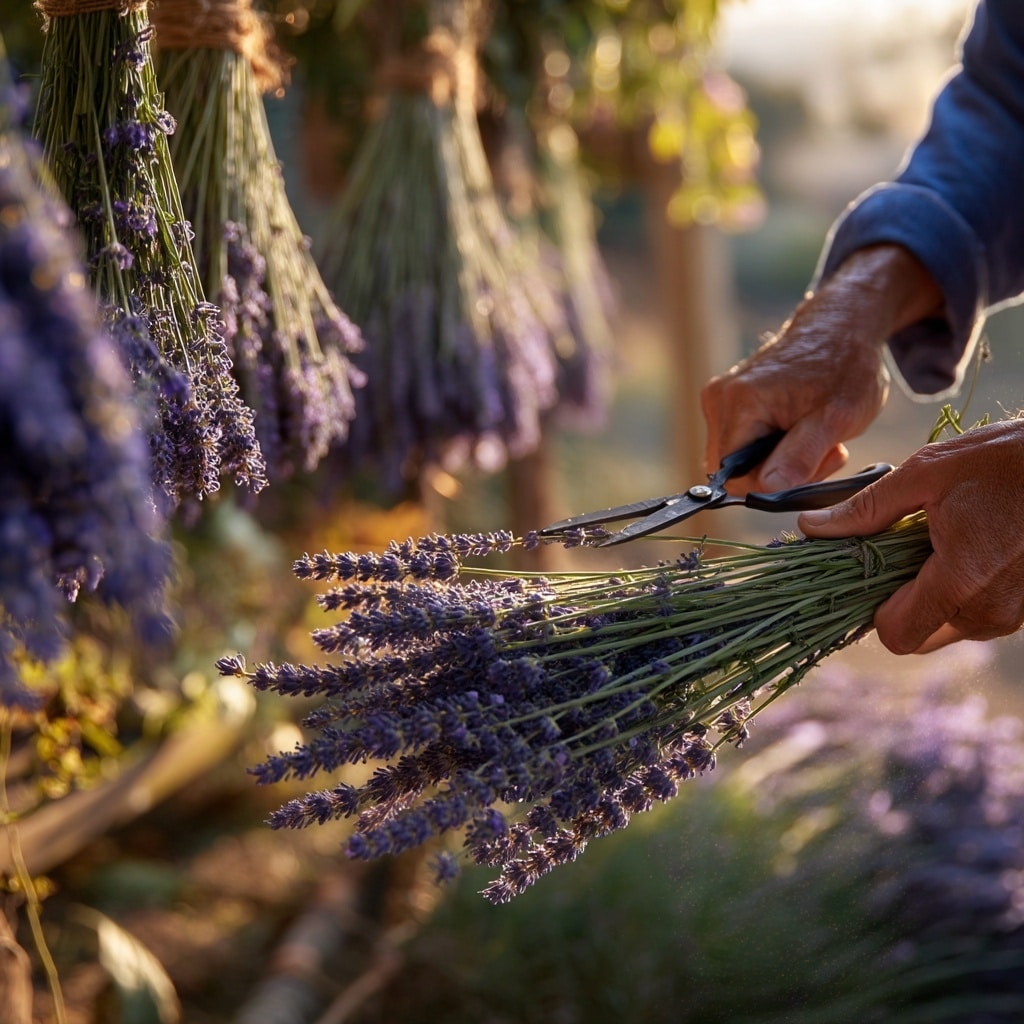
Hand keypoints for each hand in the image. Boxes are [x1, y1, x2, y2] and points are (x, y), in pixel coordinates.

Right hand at [701, 244, 942, 491]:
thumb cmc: (844, 366)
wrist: (840, 327)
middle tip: (820, 450)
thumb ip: (801, 456)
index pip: (733, 477)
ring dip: (778, 462)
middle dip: (778, 473)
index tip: (810, 464)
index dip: (771, 484)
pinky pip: (741, 446)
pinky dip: (773, 447)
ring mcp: (719, 400)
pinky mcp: (726, 403)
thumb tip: (767, 489)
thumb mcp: (836, 417)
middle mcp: (718, 400)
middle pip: (733, 471)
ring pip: (739, 462)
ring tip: (813, 436)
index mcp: (739, 403)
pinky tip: (798, 429)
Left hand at [799, 419, 1023, 653]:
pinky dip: (963, 590)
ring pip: (950, 626)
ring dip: (933, 595)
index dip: (873, 609)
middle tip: (901, 552)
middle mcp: (991, 611)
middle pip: (919, 635)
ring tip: (938, 543)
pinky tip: (967, 547)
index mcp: (961, 583)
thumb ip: (866, 509)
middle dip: (900, 601)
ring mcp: (1016, 613)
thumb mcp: (926, 473)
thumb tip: (812, 527)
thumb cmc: (1005, 460)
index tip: (870, 571)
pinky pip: (980, 614)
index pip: (895, 635)